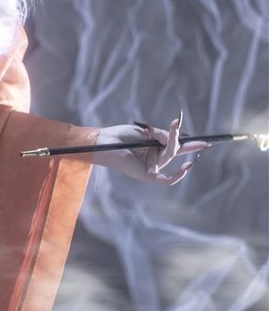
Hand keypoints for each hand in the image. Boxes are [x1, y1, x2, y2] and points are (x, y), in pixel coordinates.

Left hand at [96, 111, 210, 184]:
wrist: (105, 141)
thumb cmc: (122, 136)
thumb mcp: (146, 132)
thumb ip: (162, 136)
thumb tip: (176, 138)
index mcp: (155, 147)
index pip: (176, 146)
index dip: (190, 144)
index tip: (205, 140)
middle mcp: (155, 158)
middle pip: (174, 150)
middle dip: (185, 143)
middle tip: (197, 136)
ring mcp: (152, 167)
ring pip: (169, 156)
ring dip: (171, 143)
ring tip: (168, 130)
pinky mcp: (146, 175)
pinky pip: (165, 180)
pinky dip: (176, 175)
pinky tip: (187, 167)